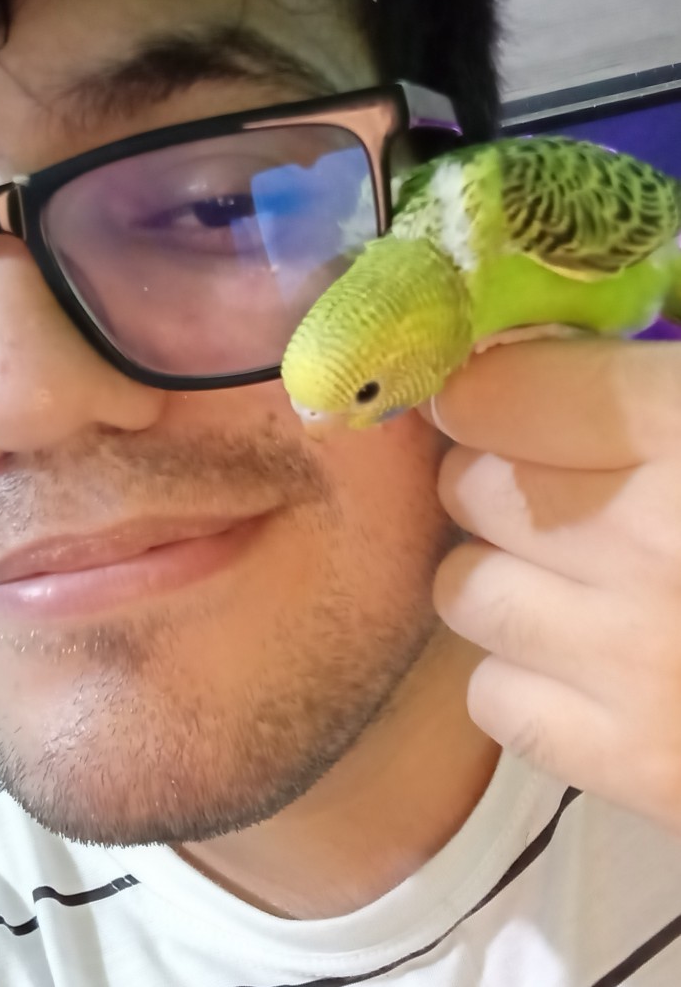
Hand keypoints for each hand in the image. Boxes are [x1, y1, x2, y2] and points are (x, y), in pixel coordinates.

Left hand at [423, 337, 680, 832]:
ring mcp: (634, 661)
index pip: (501, 394)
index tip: (505, 402)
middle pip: (472, 488)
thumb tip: (546, 354)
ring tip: (565, 582)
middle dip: (496, 480)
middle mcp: (651, 540)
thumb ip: (656, 385)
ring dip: (500, 578)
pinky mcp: (635, 766)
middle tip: (549, 493)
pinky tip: (583, 668)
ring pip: (465, 590)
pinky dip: (522, 679)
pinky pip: (495, 697)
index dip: (489, 392)